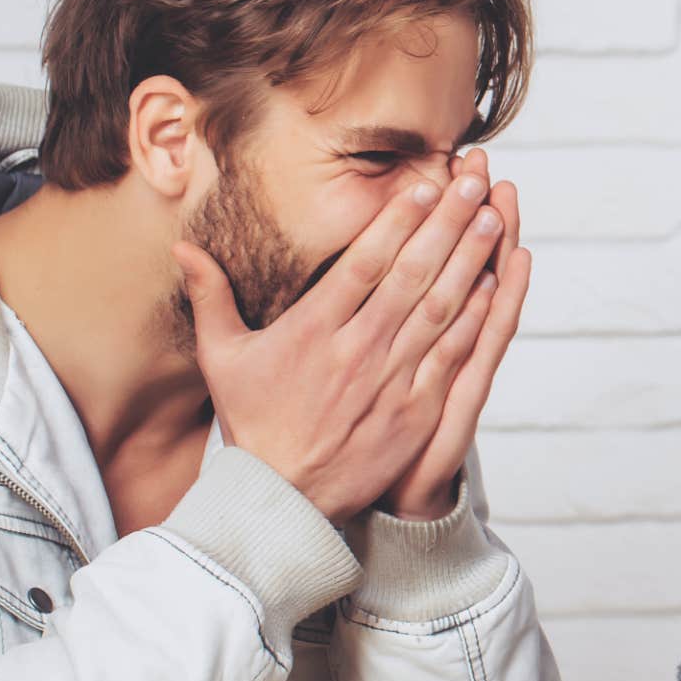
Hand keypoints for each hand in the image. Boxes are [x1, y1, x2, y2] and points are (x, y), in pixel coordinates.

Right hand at [173, 165, 507, 523]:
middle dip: (445, 224)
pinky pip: (452, 356)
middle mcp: (356, 350)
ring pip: (439, 309)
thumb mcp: (222, 359)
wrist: (282, 498)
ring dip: (469, 262)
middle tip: (472, 182)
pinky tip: (496, 286)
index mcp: (312, 331)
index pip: (362, 264)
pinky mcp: (416, 410)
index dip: (396, 222)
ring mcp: (390, 381)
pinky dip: (475, 320)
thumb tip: (184, 247)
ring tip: (491, 219)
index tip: (423, 185)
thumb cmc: (253, 423)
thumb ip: (211, 298)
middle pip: (410, 275)